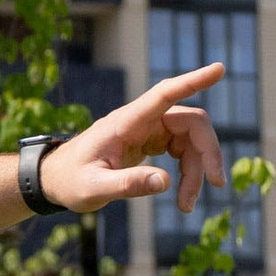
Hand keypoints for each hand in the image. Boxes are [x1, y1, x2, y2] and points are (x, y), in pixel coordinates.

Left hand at [38, 64, 229, 219]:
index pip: (164, 94)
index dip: (193, 81)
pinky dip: (189, 172)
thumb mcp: (92, 189)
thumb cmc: (69, 181)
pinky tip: (182, 196)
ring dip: (197, 170)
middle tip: (215, 185)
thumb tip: (163, 183)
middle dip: (207, 152)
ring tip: (186, 205)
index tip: (219, 69)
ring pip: (190, 139)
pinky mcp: (152, 141)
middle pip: (190, 122)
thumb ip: (125, 185)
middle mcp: (141, 120)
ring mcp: (148, 129)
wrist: (55, 179)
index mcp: (126, 122)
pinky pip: (182, 150)